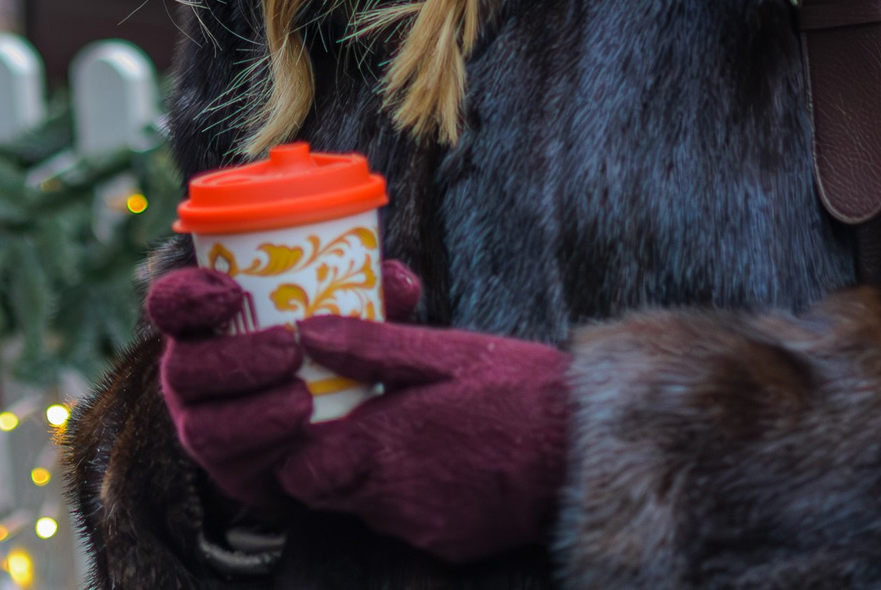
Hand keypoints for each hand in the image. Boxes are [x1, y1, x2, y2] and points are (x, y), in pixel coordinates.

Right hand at [148, 260, 423, 510]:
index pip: (169, 303)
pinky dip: (270, 450)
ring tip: (302, 400)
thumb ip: (368, 292)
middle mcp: (191, 373)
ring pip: (202, 425)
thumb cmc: (325, 346)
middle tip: (289, 347)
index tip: (233, 292)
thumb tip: (398, 281)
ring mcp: (203, 424)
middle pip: (183, 366)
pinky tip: (304, 439)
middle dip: (233, 358)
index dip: (187, 296)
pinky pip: (235, 467)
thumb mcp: (341, 313)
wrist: (327, 425)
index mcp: (204, 322)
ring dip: (253, 412)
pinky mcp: (229, 469)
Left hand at [278, 312, 571, 562]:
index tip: (309, 418)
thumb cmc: (518, 391)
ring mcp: (421, 527)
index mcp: (382, 447)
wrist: (586, 451)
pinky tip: (441, 462)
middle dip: (330, 460)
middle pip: (325, 493)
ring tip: (406, 435)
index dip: (294, 449)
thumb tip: (307, 334)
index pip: (297, 472)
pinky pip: (409, 523)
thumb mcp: (442, 352)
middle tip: (355, 421)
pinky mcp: (450, 546)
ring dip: (371, 477)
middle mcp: (391, 498)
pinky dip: (411, 497)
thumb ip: (368, 347)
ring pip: (366, 508)